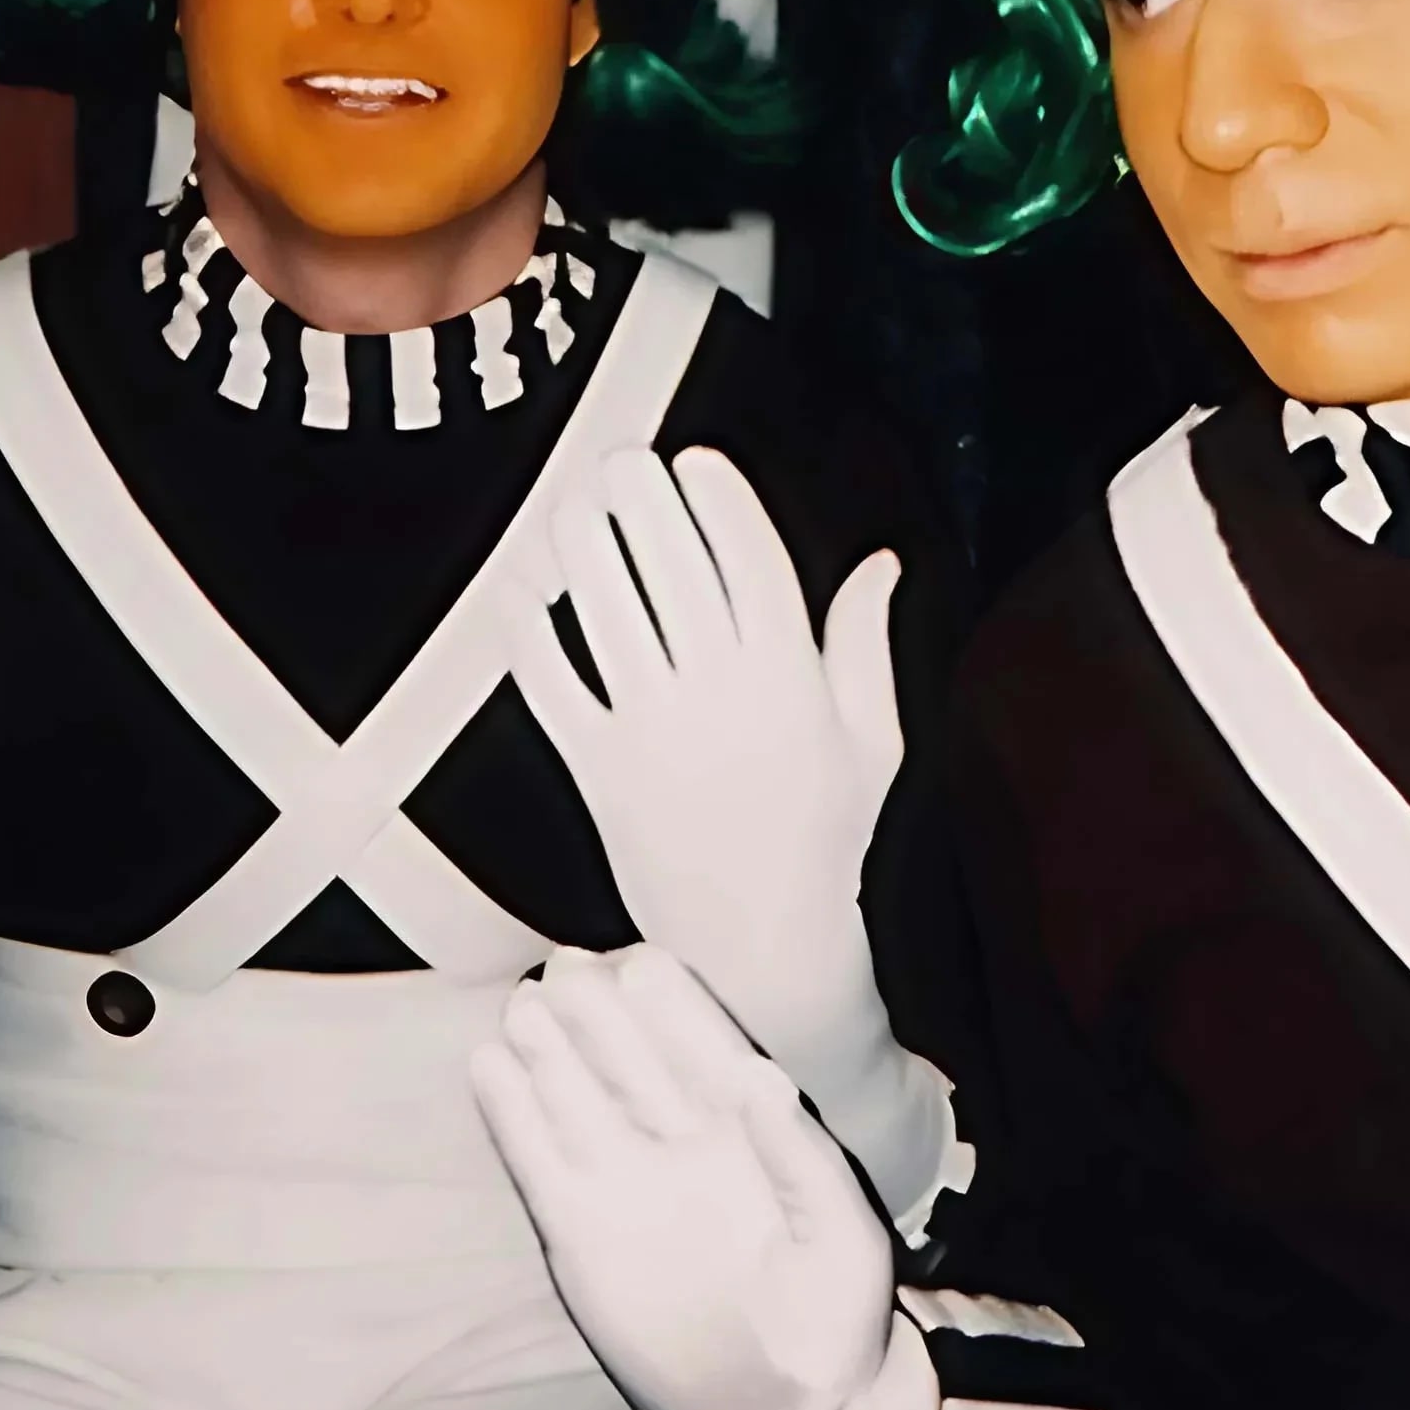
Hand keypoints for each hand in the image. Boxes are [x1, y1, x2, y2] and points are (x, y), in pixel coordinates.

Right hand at [472, 943, 934, 1409]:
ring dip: (549, 1052)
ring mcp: (628, 1187)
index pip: (703, 1049)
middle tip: (565, 966)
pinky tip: (490, 1067)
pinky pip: (540, 1165)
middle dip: (599, 1013)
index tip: (641, 964)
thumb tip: (761, 1076)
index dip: (672, 1006)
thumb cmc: (839, 1317)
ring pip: (579, 1100)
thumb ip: (799, 1157)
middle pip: (631, 1060)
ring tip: (523, 1006)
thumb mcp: (839, 1236)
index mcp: (750, 1130)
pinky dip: (514, 1119)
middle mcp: (682, 1145)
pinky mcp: (582, 1238)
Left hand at [508, 446, 902, 1082]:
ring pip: (606, 617)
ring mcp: (652, 737)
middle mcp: (717, 701)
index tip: (698, 460)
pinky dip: (534, 640)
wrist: (761, 950)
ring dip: (584, 549)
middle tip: (624, 459)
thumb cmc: (824, 840)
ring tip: (577, 505)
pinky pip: (555, 691)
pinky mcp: (599, 775)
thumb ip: (864, 644)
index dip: (722, 503)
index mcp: (790, 685)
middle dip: (642, 503)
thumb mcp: (871, 741)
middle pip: (671, 573)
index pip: (751, 566)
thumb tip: (881, 562)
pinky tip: (528, 596)